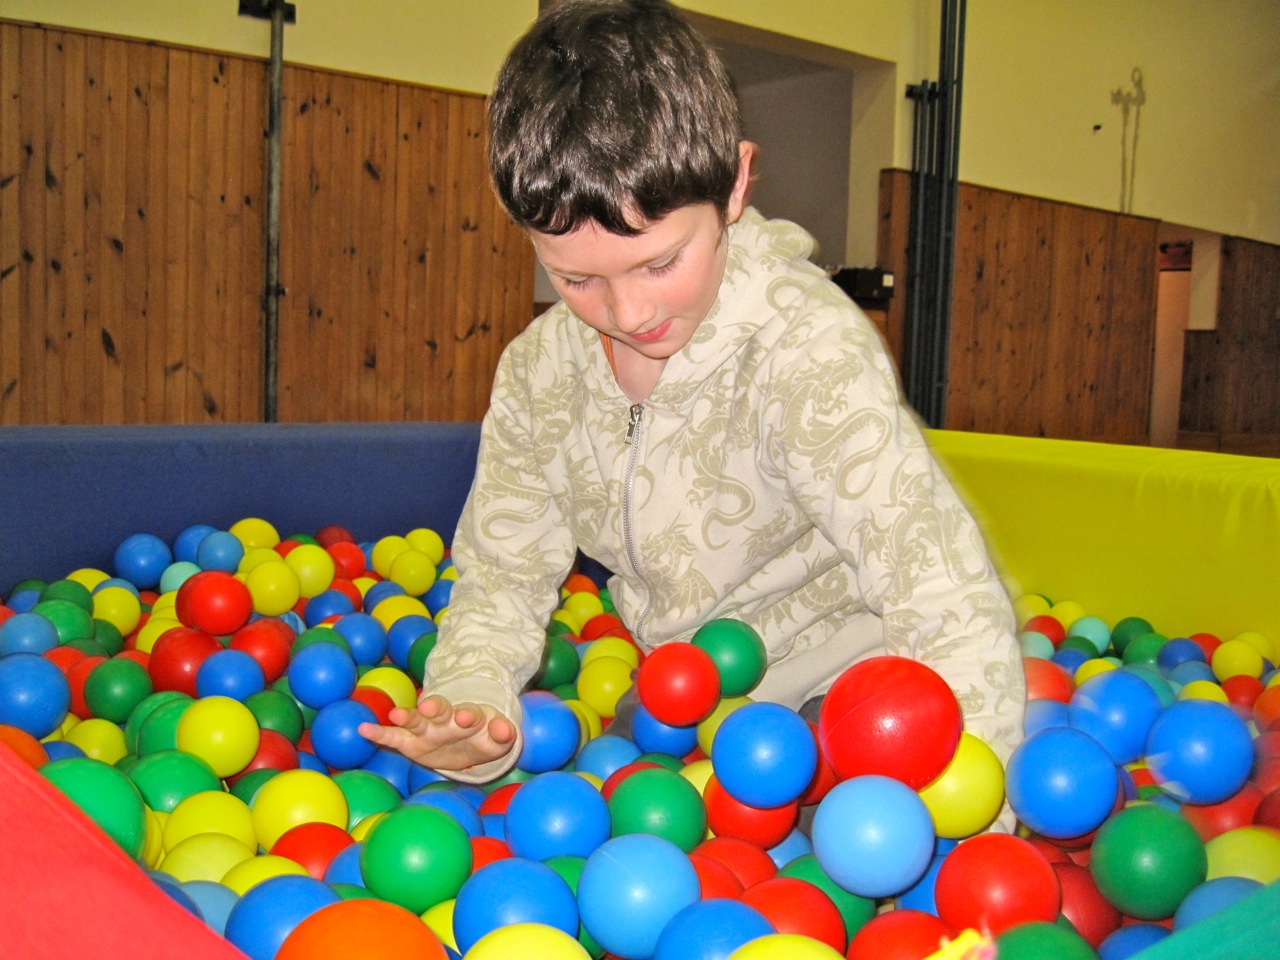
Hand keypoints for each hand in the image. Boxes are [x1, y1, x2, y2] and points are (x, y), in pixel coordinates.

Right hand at [357, 695, 516, 771]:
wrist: (467, 744)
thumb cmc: (482, 740)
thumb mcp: (496, 741)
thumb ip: (502, 735)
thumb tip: (505, 728)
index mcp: (469, 718)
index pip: (470, 713)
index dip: (469, 715)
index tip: (466, 716)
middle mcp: (445, 719)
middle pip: (440, 710)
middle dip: (434, 708)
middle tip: (428, 706)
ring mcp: (427, 728)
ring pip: (416, 719)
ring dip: (407, 716)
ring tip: (395, 715)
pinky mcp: (410, 741)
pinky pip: (393, 737)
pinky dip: (379, 733)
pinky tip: (364, 729)